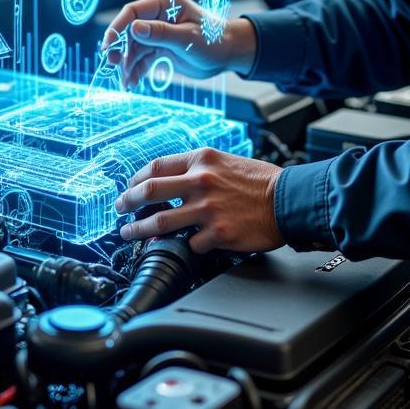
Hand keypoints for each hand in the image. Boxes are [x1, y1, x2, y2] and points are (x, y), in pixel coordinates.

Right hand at [102, 0, 257, 88]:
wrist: (229, 55)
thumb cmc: (215, 41)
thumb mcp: (188, 38)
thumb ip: (161, 33)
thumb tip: (134, 28)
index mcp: (165, 4)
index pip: (132, 12)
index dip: (117, 28)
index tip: (108, 46)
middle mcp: (158, 16)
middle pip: (129, 31)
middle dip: (120, 50)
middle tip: (113, 66)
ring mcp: (158, 33)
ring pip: (133, 48)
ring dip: (127, 64)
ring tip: (125, 81)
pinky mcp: (160, 48)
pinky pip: (142, 59)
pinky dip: (136, 71)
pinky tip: (132, 83)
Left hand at [115, 147, 283, 253]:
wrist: (289, 198)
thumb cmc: (261, 181)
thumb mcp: (226, 161)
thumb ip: (198, 169)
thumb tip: (172, 183)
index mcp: (201, 160)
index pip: (156, 166)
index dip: (136, 179)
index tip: (130, 187)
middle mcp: (200, 181)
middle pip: (149, 192)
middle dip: (127, 202)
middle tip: (120, 209)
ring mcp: (207, 209)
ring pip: (160, 222)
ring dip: (139, 230)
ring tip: (129, 234)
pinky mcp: (218, 233)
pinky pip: (190, 244)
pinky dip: (184, 246)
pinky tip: (180, 248)